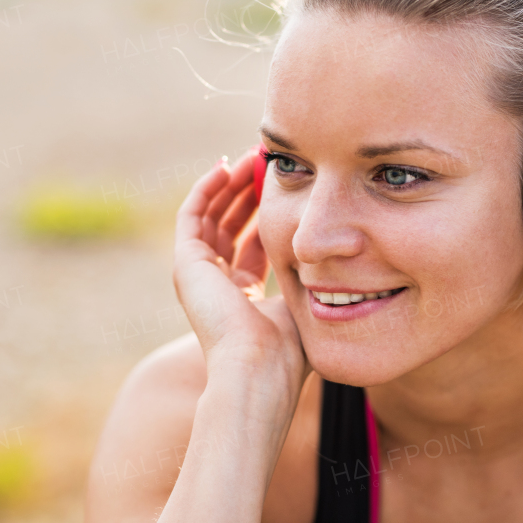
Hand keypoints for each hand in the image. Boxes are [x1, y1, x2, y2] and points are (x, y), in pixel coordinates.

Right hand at [173, 150, 307, 389]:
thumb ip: (309, 275)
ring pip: (210, 214)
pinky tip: (226, 166)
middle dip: (248, 190)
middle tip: (266, 160)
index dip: (267, 211)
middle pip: (230, 224)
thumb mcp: (305, 302)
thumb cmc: (289, 349)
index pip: (252, 242)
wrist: (260, 367)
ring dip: (229, 183)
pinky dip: (207, 188)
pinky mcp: (186, 263)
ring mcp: (197, 274)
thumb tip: (336, 253)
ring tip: (250, 155)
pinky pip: (191, 214)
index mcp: (243, 296)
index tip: (286, 184)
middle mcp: (216, 284)